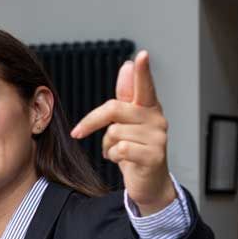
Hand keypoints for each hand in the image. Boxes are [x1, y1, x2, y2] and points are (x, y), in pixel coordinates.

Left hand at [70, 50, 176, 215]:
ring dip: (107, 145)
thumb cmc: (136, 150)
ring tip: (117, 152)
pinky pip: (120, 150)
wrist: (150, 184)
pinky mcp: (154, 156)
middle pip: (115, 109)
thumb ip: (126, 96)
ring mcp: (158, 138)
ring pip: (114, 133)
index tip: (142, 55)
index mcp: (149, 107)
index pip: (145, 85)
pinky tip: (122, 161)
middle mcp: (156, 119)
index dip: (143, 71)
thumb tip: (127, 66)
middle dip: (92, 122)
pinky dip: (113, 157)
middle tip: (79, 132)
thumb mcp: (128, 122)